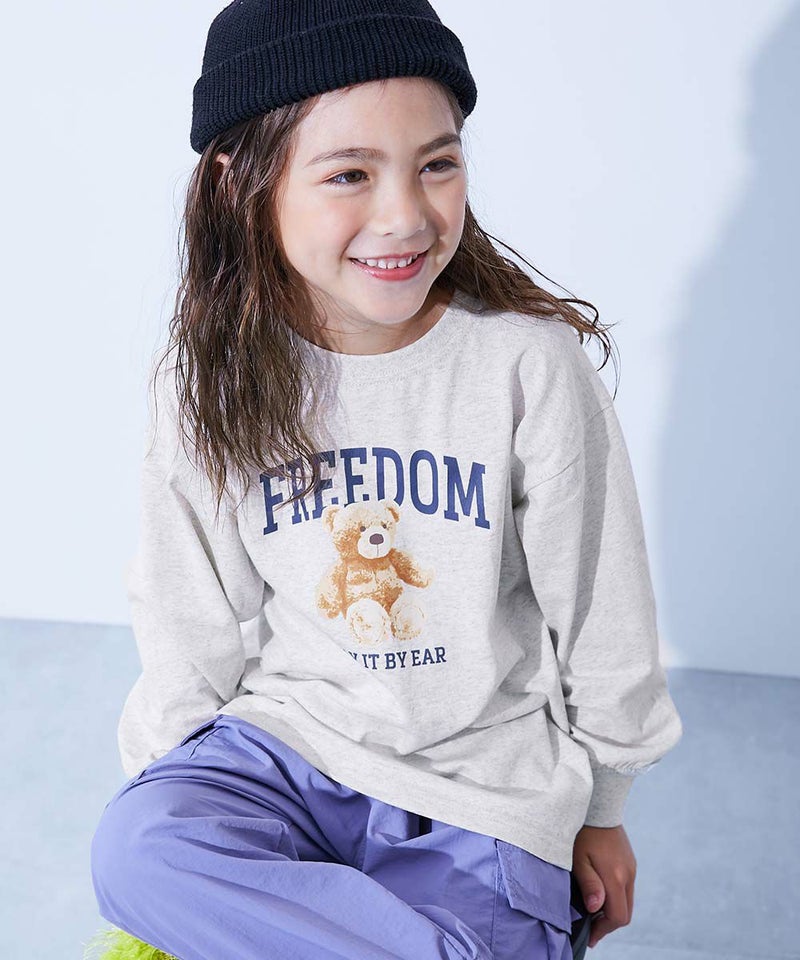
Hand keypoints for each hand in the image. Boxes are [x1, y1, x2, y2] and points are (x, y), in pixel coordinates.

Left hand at [572, 824, 635, 947]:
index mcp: (616, 877)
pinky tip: (600, 892)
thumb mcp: (578, 858)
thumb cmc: (582, 831)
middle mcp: (628, 874)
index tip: (590, 935)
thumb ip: (588, 884)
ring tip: (593, 911)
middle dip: (608, 924)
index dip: (603, 929)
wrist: (598, 805)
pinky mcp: (630, 861)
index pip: (617, 916)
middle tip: (590, 927)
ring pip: (627, 901)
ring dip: (612, 910)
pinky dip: (616, 897)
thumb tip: (596, 908)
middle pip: (625, 913)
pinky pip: (626, 887)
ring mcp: (631, 867)